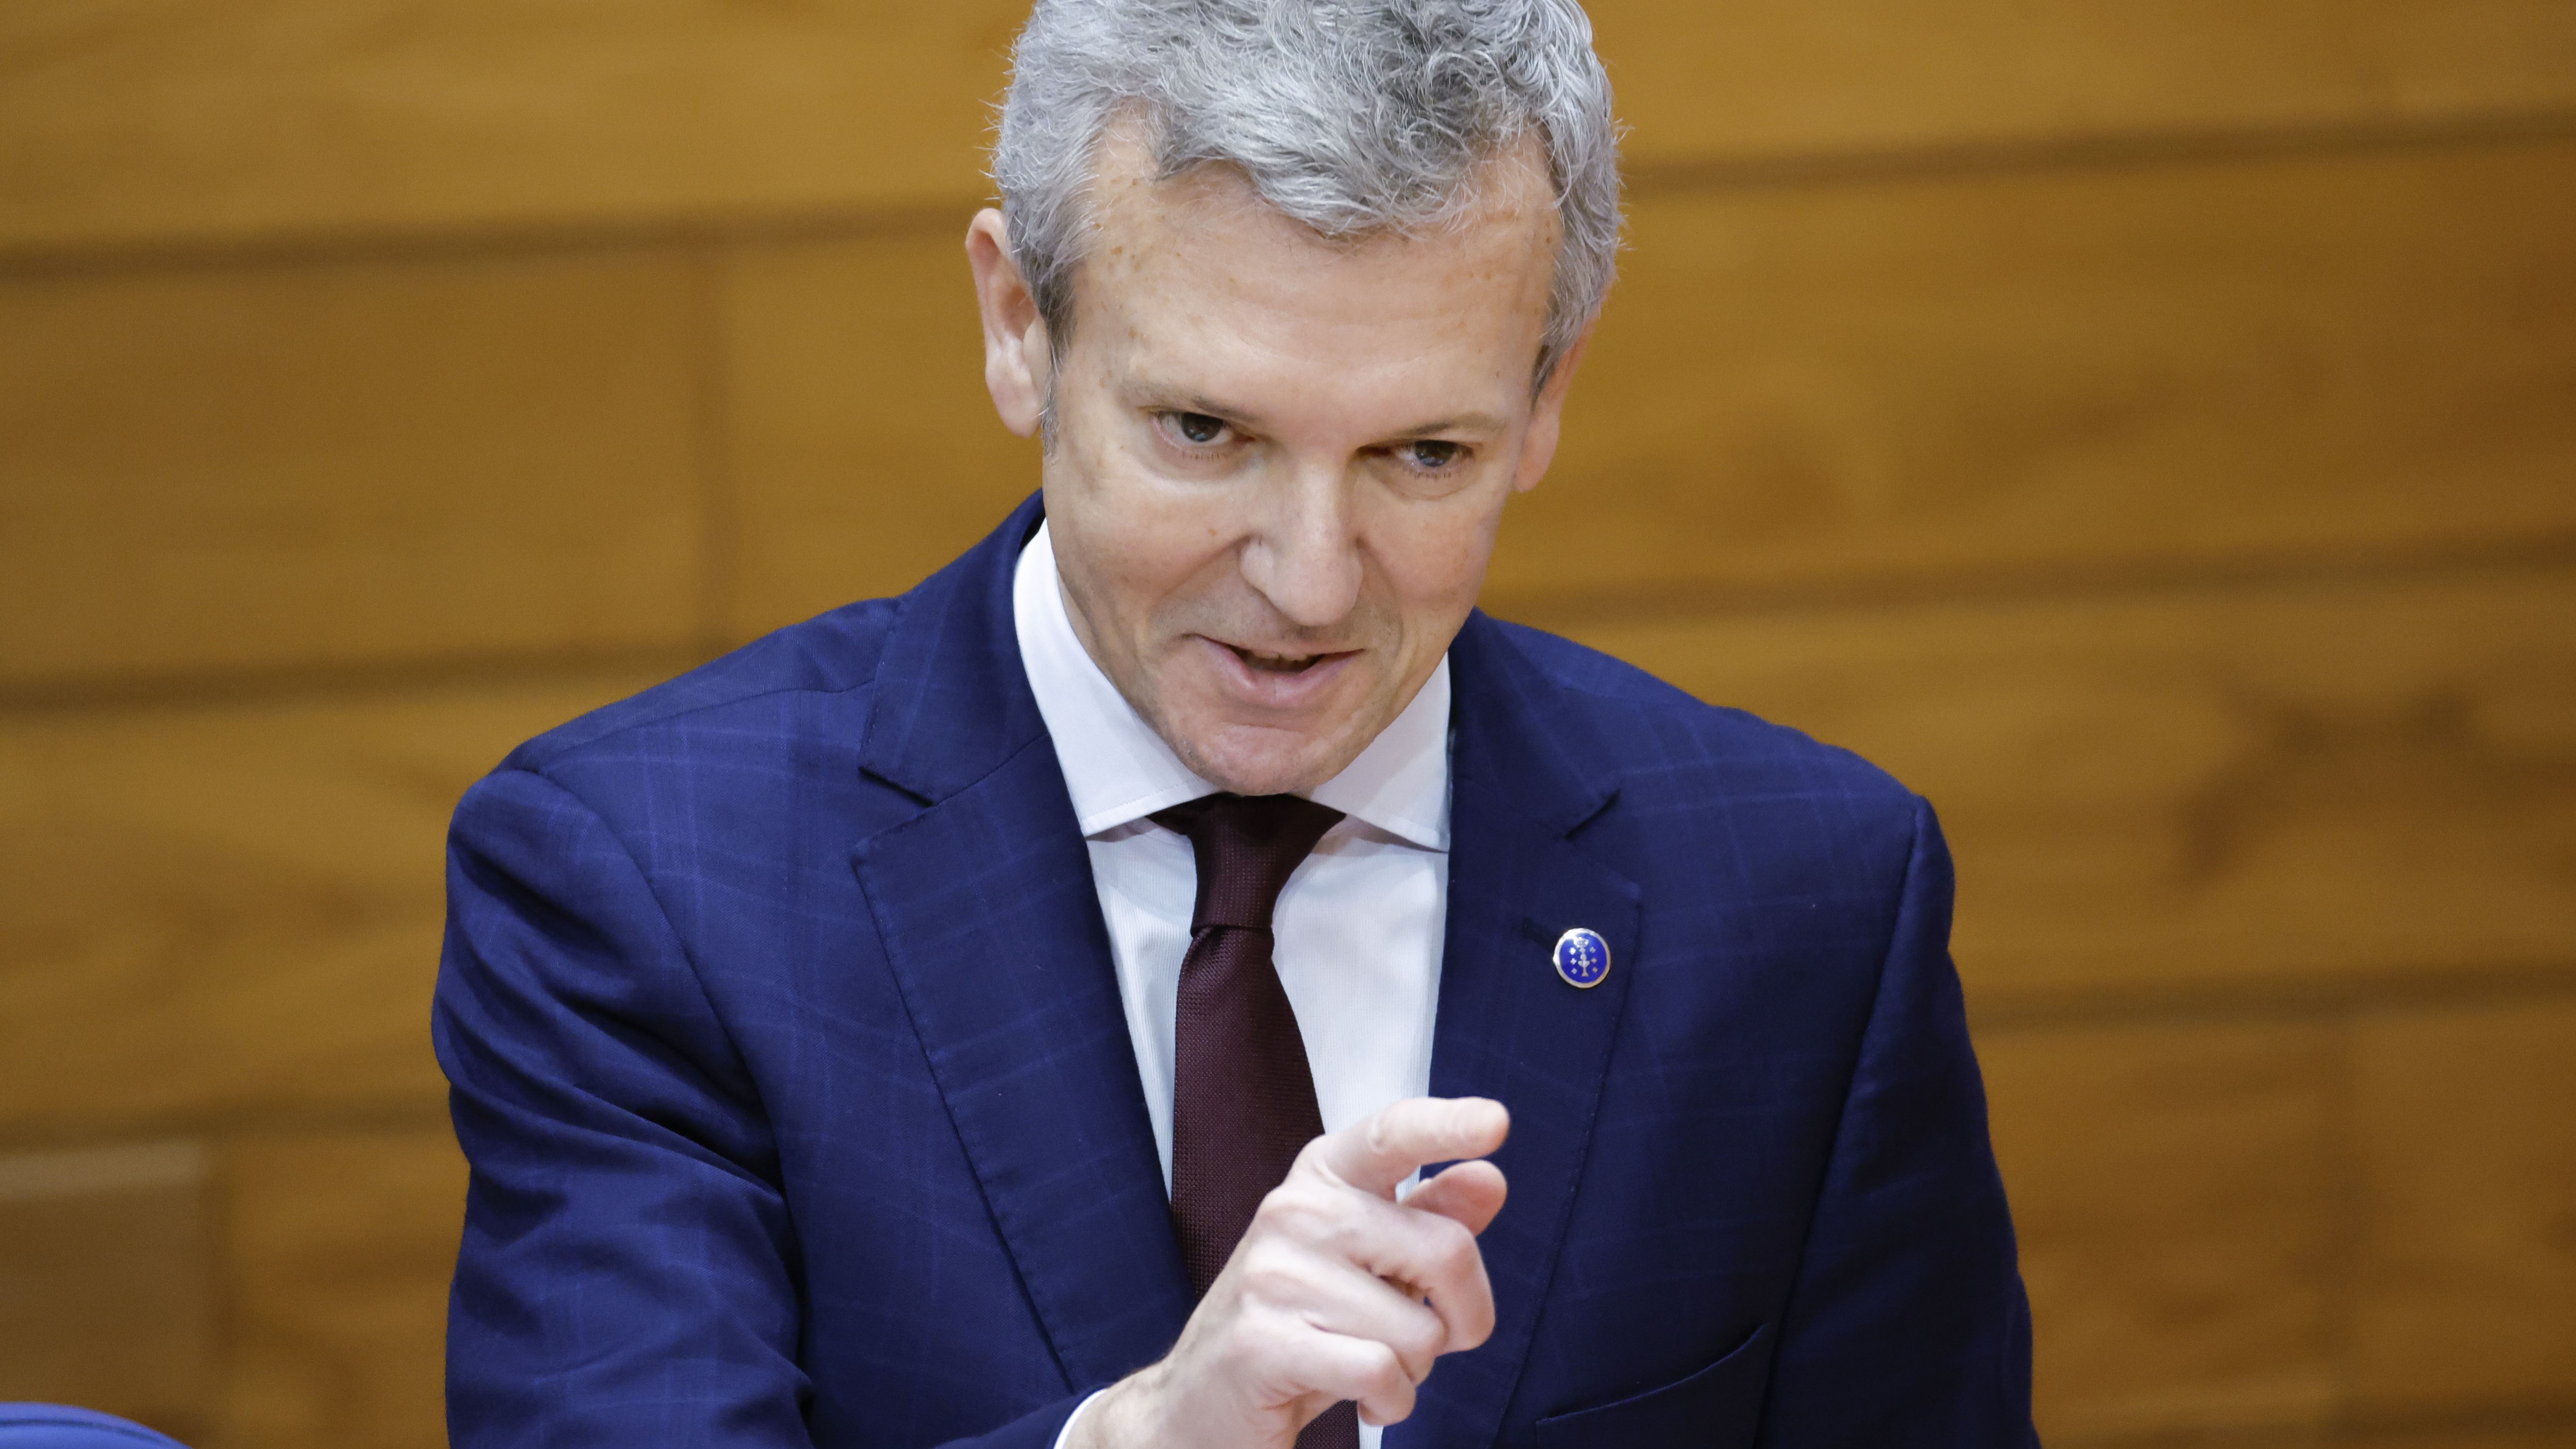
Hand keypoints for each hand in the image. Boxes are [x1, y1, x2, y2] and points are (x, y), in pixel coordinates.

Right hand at [1070, 1096, 1511, 1448]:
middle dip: (1463, 1317)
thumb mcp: (1372, 1266)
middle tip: (1425, 1342)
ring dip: (1414, 1369)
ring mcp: (1273, 1274)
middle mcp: (1294, 1211)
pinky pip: (1381, 1373)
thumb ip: (1430, 1221)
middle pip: (1446, 1252)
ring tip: (1367, 1366)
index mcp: (1323, 1178)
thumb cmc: (1303, 1327)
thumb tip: (1489, 1179)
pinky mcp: (1263, 1342)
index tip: (1497, 1122)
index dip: (1446, 1125)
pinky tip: (1364, 1400)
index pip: (1391, 1134)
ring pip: (1419, 1330)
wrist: (1202, 1404)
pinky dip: (1392, 1402)